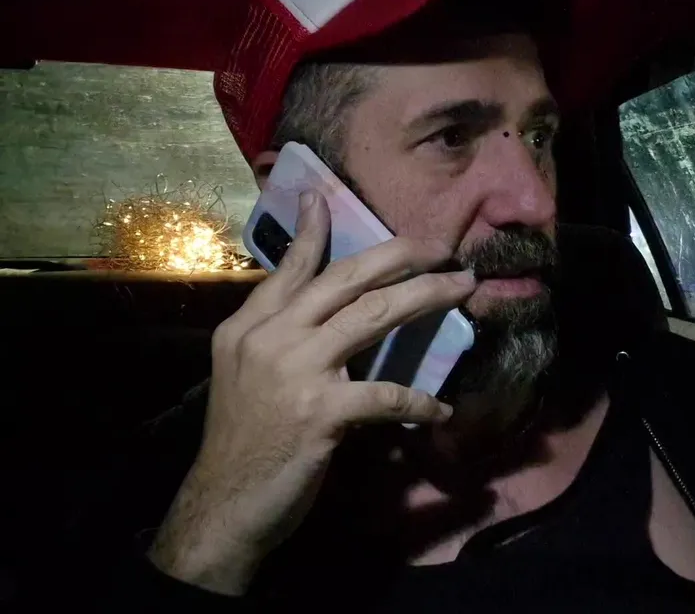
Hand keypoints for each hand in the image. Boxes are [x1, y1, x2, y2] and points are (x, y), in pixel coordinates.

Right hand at [147, 191, 473, 594]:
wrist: (224, 505)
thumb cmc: (243, 443)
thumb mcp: (245, 376)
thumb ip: (278, 337)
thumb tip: (322, 312)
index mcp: (248, 326)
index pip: (290, 268)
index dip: (311, 231)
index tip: (322, 196)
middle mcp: (270, 337)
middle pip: (346, 278)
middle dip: (401, 255)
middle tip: (441, 246)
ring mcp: (295, 371)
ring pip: (375, 315)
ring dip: (427, 298)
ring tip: (463, 290)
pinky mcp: (320, 412)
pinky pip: (386, 396)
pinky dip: (418, 402)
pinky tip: (440, 409)